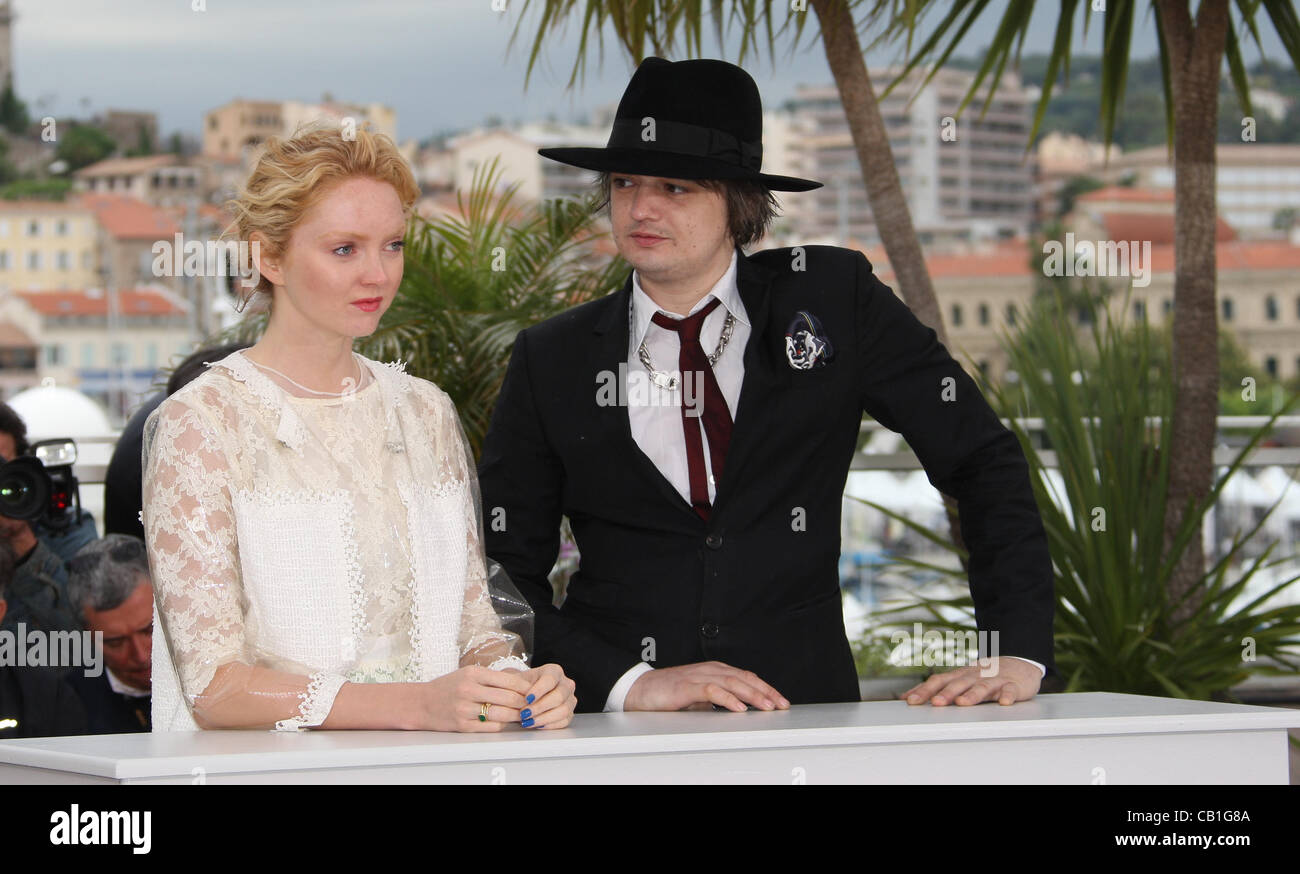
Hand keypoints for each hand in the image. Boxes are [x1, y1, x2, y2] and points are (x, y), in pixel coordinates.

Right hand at [415, 665, 531, 731]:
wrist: (422, 703)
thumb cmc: (448, 687)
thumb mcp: (467, 673)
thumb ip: (491, 677)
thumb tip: (519, 682)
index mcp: (473, 673)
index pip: (508, 680)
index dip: (524, 687)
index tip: (532, 690)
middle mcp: (469, 690)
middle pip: (508, 698)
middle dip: (523, 702)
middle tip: (532, 704)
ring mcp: (465, 709)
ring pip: (501, 714)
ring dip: (516, 715)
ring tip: (523, 714)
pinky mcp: (463, 725)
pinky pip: (491, 727)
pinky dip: (502, 725)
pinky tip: (506, 722)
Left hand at [517, 663, 576, 728]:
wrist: (528, 693)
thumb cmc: (523, 685)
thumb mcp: (518, 679)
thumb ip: (516, 685)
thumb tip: (514, 696)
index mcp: (554, 671)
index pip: (550, 679)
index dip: (538, 690)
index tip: (527, 699)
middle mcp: (566, 683)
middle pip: (559, 697)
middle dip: (539, 707)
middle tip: (524, 713)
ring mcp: (570, 699)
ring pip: (563, 710)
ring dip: (543, 718)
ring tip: (528, 721)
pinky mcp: (570, 713)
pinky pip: (564, 721)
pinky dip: (549, 725)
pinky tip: (536, 724)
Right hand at [624, 661, 789, 711]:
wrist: (640, 690)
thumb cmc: (668, 694)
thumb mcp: (699, 699)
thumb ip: (716, 701)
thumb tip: (736, 709)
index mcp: (714, 671)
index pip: (746, 677)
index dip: (765, 688)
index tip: (780, 700)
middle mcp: (710, 670)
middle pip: (744, 678)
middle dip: (766, 691)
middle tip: (781, 704)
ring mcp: (699, 676)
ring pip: (733, 683)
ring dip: (752, 695)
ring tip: (767, 706)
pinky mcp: (687, 686)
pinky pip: (712, 691)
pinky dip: (728, 699)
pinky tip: (739, 708)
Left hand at [901, 657, 1041, 706]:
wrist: (1018, 664)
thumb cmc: (983, 676)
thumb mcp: (959, 680)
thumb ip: (936, 689)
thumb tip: (907, 697)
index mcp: (960, 675)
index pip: (939, 681)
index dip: (924, 690)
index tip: (910, 701)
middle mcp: (974, 676)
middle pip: (958, 684)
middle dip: (945, 693)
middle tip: (934, 703)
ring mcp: (994, 680)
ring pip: (982, 687)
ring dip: (972, 695)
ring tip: (963, 703)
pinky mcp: (1012, 685)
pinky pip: (1010, 690)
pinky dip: (1007, 696)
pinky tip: (1004, 702)